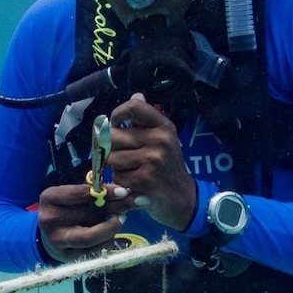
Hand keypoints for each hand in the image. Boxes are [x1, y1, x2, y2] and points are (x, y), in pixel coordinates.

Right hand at [37, 182, 129, 263]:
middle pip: (88, 215)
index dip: (105, 192)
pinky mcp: (66, 257)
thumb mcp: (76, 196)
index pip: (80, 194)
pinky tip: (110, 234)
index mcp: (50, 198)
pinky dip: (108, 241)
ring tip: (120, 219)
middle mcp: (49, 220)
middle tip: (133, 204)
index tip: (123, 192)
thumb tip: (126, 193)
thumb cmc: (67, 209)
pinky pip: (94, 251)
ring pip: (91, 237)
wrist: (50, 235)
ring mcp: (56, 241)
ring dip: (112, 228)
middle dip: (115, 208)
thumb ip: (97, 194)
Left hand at [107, 93, 196, 231]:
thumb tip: (136, 95)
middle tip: (119, 154)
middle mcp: (159, 140)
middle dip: (110, 147)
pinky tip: (133, 183)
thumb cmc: (167, 165)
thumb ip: (145, 120)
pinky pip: (117, 177)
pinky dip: (120, 182)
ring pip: (111, 158)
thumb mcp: (163, 138)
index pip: (133, 107)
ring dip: (115, 167)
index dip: (116, 114)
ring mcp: (152, 160)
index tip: (115, 125)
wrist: (182, 197)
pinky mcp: (144, 180)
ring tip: (130, 169)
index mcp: (163, 126)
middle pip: (113, 136)